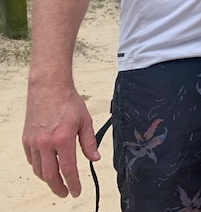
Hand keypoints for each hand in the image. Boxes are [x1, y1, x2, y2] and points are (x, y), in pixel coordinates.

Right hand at [22, 83, 99, 197]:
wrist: (49, 88)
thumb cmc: (68, 102)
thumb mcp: (85, 121)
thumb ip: (89, 142)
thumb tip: (95, 158)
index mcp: (63, 139)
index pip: (68, 169)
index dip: (73, 184)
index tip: (76, 192)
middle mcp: (46, 143)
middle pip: (50, 175)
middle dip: (58, 187)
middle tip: (65, 192)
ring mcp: (34, 142)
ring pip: (38, 169)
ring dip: (48, 179)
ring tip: (57, 181)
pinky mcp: (26, 139)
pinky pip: (31, 159)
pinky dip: (38, 167)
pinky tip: (46, 166)